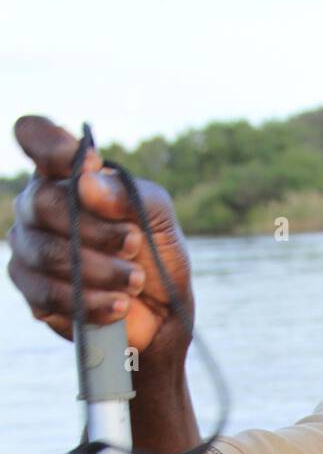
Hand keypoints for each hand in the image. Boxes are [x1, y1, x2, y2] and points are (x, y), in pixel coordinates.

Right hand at [7, 115, 191, 357]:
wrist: (161, 317)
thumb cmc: (156, 258)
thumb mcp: (159, 219)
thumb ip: (129, 194)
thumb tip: (86, 182)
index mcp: (67, 175)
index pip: (35, 136)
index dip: (50, 143)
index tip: (90, 163)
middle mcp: (38, 205)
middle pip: (42, 202)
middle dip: (94, 229)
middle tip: (134, 245)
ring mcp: (29, 246)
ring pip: (46, 252)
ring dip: (99, 270)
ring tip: (134, 282)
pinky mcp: (32, 288)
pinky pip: (47, 292)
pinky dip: (89, 300)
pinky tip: (118, 305)